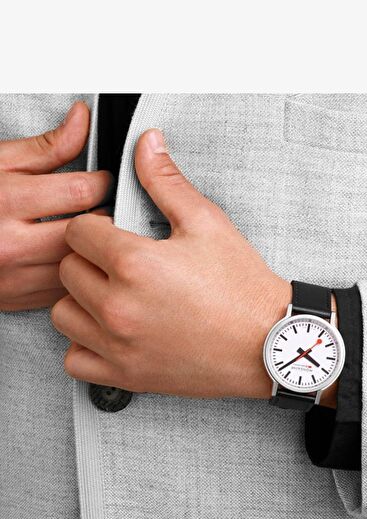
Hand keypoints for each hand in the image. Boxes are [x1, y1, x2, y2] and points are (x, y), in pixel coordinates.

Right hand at [0, 101, 112, 310]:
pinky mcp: (21, 298)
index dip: (102, 182)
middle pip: (88, 232)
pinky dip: (79, 272)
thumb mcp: (0, 162)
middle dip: (104, 215)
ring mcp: (17, 277)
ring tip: (89, 231)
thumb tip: (82, 120)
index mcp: (6, 201)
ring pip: (83, 265)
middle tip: (102, 206)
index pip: (80, 191)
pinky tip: (73, 256)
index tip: (103, 180)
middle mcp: (11, 244)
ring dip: (96, 248)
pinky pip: (69, 290)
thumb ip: (48, 147)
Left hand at [51, 128, 291, 399]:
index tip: (115, 234)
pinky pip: (75, 360)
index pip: (78, 231)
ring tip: (111, 296)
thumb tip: (146, 145)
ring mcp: (119, 345)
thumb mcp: (207, 223)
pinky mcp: (126, 375)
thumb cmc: (243, 289)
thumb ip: (166, 181)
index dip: (97, 227)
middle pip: (67, 271)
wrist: (268, 343)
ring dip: (81, 301)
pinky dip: (84, 345)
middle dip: (89, 260)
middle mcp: (119, 307)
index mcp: (134, 263)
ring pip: (63, 314)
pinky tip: (109, 332)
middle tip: (120, 264)